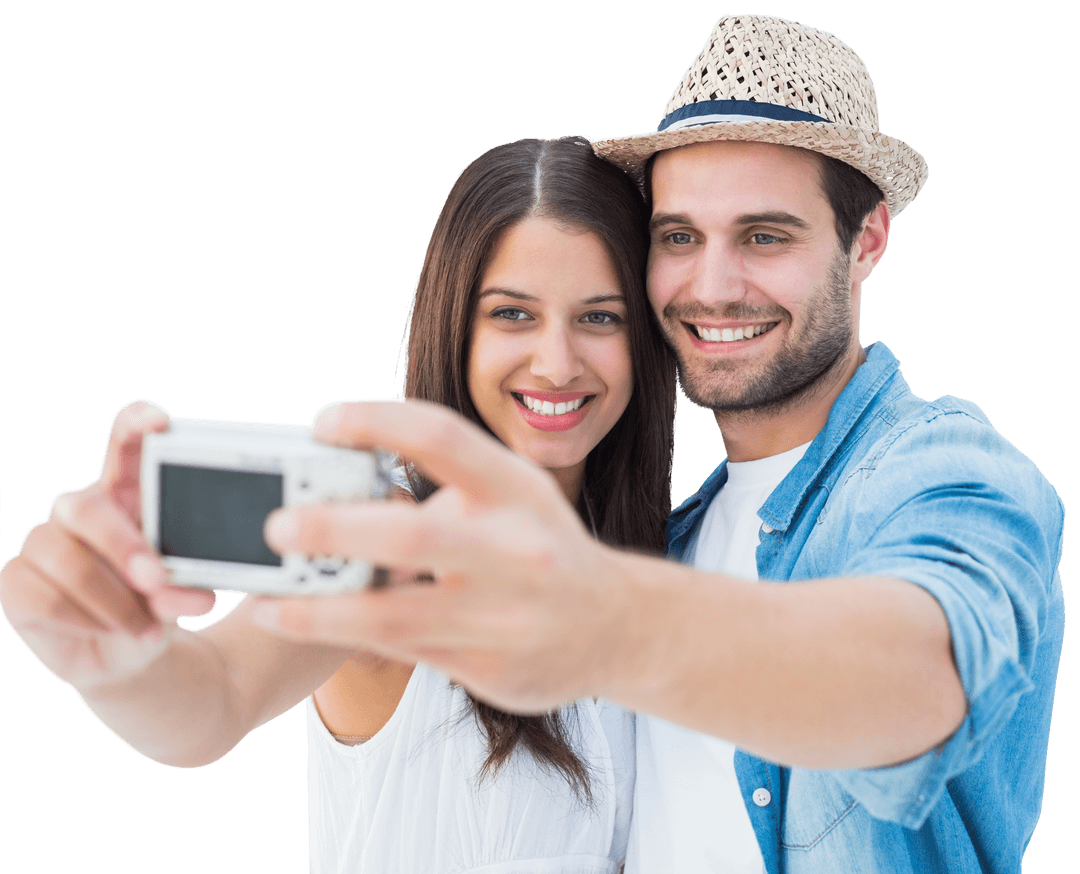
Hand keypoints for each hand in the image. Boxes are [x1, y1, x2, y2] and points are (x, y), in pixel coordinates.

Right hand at [0, 400, 217, 691]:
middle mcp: (80, 509)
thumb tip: (190, 593)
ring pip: (67, 561)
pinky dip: (85, 620)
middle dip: (123, 546)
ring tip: (147, 628)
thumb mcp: (180, 591)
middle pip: (86, 506)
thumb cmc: (157, 603)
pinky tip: (109, 631)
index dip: (137, 423)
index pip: (124, 441)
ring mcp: (42, 542)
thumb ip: (182, 585)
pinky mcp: (15, 582)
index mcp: (127, 492)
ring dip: (114, 602)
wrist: (129, 652)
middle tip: (156, 579)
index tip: (161, 424)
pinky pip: (43, 596)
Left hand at [250, 399, 629, 712]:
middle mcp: (515, 550)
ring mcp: (503, 615)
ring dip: (319, 607)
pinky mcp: (487, 668)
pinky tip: (306, 620)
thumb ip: (446, 488)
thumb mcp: (514, 496)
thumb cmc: (541, 546)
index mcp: (517, 490)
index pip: (440, 437)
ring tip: (268, 597)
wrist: (615, 626)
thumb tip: (348, 488)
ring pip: (392, 614)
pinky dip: (346, 632)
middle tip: (277, 526)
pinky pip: (402, 648)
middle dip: (335, 530)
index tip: (322, 423)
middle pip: (413, 536)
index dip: (375, 421)